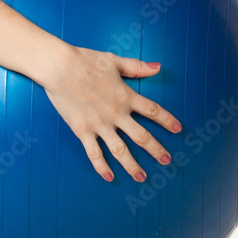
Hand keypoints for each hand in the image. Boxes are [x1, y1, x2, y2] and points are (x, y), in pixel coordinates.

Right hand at [42, 44, 181, 182]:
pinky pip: (94, 154)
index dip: (167, 120)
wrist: (59, 67)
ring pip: (121, 150)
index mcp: (126, 95)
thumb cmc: (86, 60)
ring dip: (133, 165)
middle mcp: (116, 113)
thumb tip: (157, 67)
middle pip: (141, 136)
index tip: (178, 129)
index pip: (153, 111)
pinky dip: (102, 167)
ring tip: (142, 178)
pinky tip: (109, 177)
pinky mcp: (83, 130)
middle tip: (167, 160)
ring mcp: (100, 124)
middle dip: (156, 150)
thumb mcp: (114, 61)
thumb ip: (137, 67)